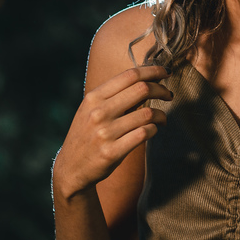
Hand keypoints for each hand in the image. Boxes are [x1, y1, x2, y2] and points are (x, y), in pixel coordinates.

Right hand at [54, 65, 171, 199]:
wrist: (71, 168)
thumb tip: (147, 80)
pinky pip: (144, 133)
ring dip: (161, 115)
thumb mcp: (92, 110)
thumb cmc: (87, 135)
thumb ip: (114, 96)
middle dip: (161, 90)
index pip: (130, 75)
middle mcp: (98, 112)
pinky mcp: (111, 152)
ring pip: (147, 113)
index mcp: (93, 97)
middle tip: (168, 95)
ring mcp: (104, 133)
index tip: (165, 72)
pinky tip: (153, 130)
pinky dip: (154, 129)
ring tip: (162, 119)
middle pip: (142, 89)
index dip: (152, 71)